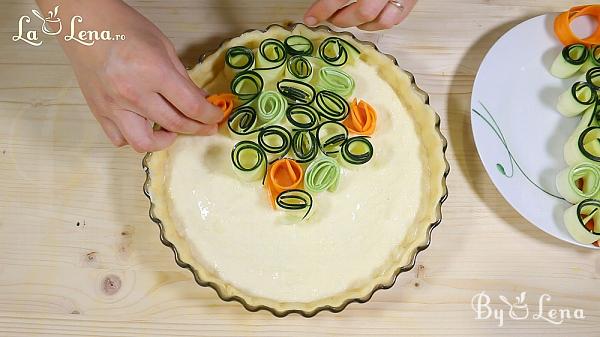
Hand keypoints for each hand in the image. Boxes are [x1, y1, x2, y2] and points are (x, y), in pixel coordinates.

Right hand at [37, 0, 221, 151]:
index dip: (210, 115)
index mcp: (153, 72)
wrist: (84, 24)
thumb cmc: (124, 28)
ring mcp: (113, 106)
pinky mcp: (99, 112)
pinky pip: (120, 139)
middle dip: (198, 129)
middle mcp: (133, 94)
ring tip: (171, 130)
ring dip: (164, 141)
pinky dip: (134, 137)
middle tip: (205, 126)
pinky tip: (143, 125)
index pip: (191, 106)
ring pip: (143, 143)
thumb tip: (200, 99)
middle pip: (175, 125)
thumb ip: (183, 77)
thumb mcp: (164, 47)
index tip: (217, 116)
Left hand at [304, 0, 415, 30]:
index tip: (311, 17)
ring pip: (381, 20)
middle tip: (329, 17)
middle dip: (342, 19)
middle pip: (363, 11)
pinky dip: (378, 23)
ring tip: (347, 18)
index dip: (324, 8)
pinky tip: (367, 19)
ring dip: (360, 24)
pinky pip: (396, 19)